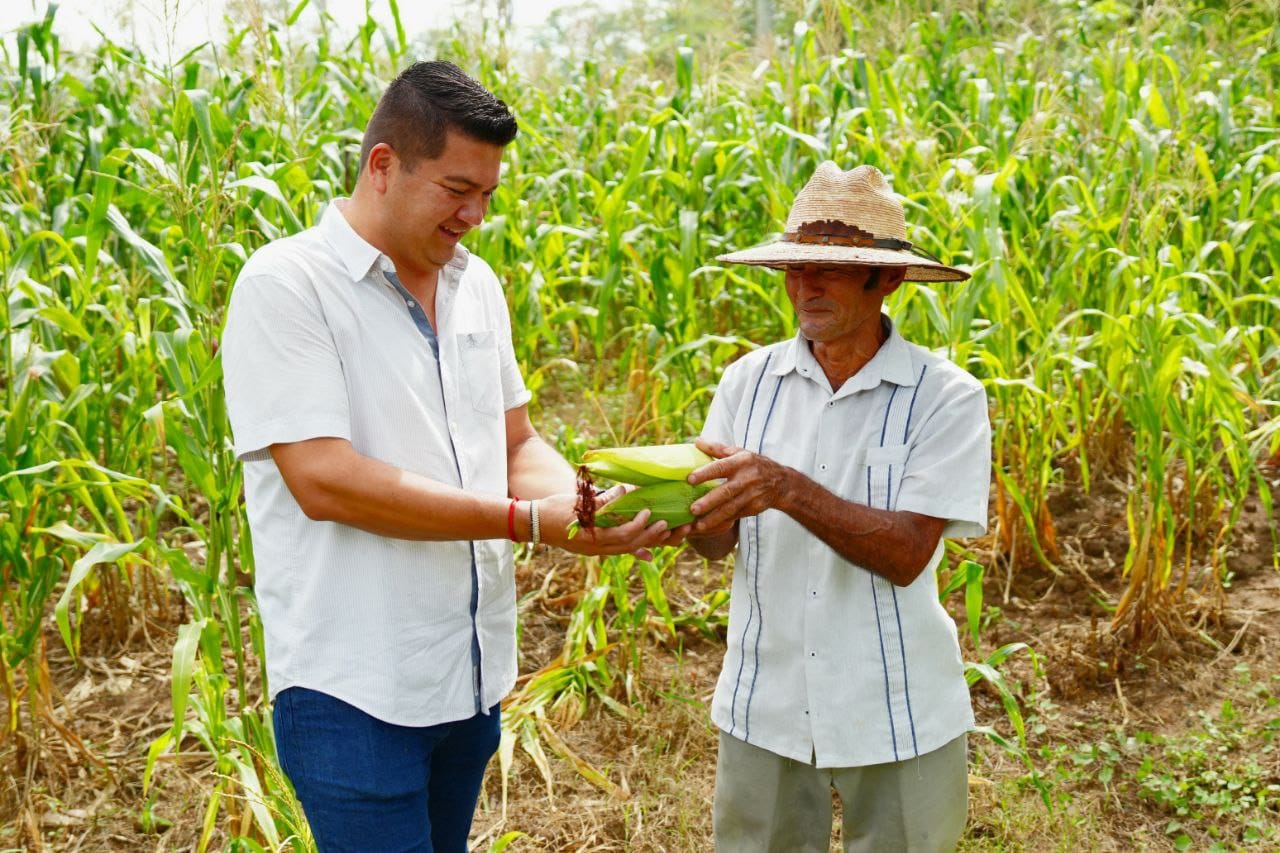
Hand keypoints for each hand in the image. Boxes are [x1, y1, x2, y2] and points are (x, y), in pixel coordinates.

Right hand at [536, 490, 683, 560]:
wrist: (533, 524)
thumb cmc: (553, 510)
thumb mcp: (578, 503)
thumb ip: (603, 501)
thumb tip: (625, 491)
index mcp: (592, 538)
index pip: (622, 535)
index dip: (639, 525)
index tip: (648, 511)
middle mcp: (596, 549)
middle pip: (629, 546)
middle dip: (650, 536)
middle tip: (667, 524)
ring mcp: (595, 550)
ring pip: (626, 550)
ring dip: (646, 542)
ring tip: (663, 534)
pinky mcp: (594, 548)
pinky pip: (618, 550)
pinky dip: (634, 550)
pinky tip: (647, 553)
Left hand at [686, 438, 793, 535]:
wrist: (781, 482)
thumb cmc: (753, 464)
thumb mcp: (739, 452)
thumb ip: (716, 448)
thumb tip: (696, 441)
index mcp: (741, 462)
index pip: (721, 467)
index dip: (706, 473)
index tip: (690, 479)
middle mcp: (747, 478)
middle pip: (726, 491)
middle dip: (709, 501)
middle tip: (693, 509)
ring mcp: (752, 495)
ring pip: (731, 508)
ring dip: (714, 518)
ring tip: (698, 525)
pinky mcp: (754, 508)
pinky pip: (736, 516)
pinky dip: (722, 522)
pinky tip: (709, 527)